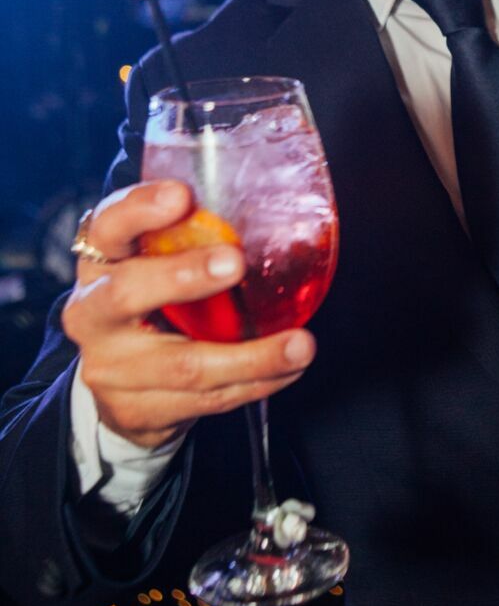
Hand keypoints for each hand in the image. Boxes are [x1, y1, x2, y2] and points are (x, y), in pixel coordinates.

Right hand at [62, 180, 315, 449]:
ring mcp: (109, 368)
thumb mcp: (156, 260)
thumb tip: (273, 202)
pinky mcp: (134, 410)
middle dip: (183, 276)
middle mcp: (92, 313)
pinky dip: (254, 385)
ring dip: (250, 357)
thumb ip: (194, 233)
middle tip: (236, 261)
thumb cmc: (152, 300)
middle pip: (127, 293)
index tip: (182, 195)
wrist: (119, 383)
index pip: (108, 226)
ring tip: (300, 345)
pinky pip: (204, 401)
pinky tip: (288, 370)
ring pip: (182, 364)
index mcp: (100, 262)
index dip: (140, 209)